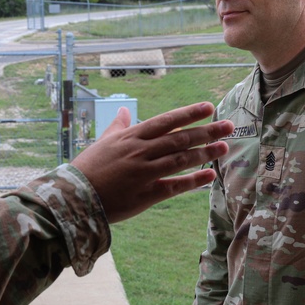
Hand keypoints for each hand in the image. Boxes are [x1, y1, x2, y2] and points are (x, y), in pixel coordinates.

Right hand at [70, 102, 231, 223]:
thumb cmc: (88, 168)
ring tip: (224, 147)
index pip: (166, 121)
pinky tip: (209, 176)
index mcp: (131, 136)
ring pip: (180, 160)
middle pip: (179, 138)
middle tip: (229, 126)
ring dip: (205, 153)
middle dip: (206, 131)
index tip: (208, 107)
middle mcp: (140, 151)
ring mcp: (144, 173)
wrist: (75, 197)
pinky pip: (174, 186)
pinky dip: (193, 181)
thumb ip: (118, 126)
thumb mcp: (103, 142)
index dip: (188, 113)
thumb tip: (125, 111)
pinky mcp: (145, 195)